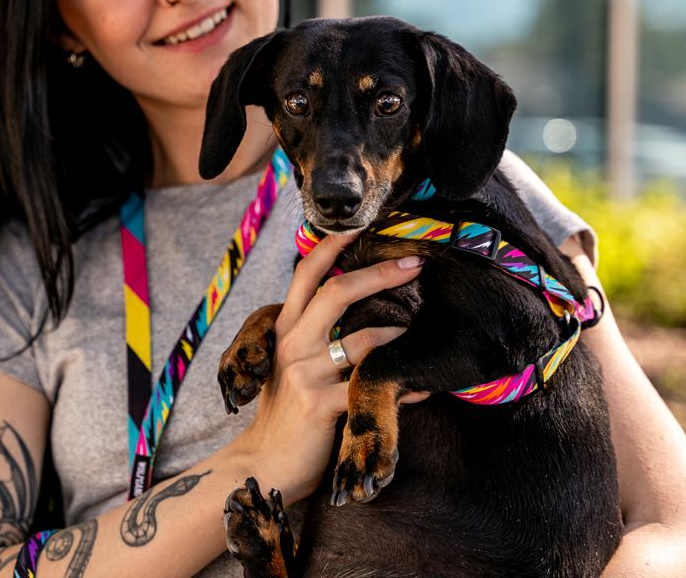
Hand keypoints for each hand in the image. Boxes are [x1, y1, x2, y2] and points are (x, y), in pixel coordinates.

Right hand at [233, 233, 426, 505]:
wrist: (263, 462)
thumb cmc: (285, 408)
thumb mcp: (290, 359)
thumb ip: (313, 330)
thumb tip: (357, 302)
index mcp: (285, 325)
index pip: (307, 272)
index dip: (333, 244)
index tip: (362, 224)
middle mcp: (292, 342)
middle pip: (336, 291)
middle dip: (379, 273)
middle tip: (415, 263)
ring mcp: (304, 373)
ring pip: (361, 339)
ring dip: (399, 333)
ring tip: (423, 331)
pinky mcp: (319, 405)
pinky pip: (370, 386)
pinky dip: (403, 386)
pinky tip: (423, 385)